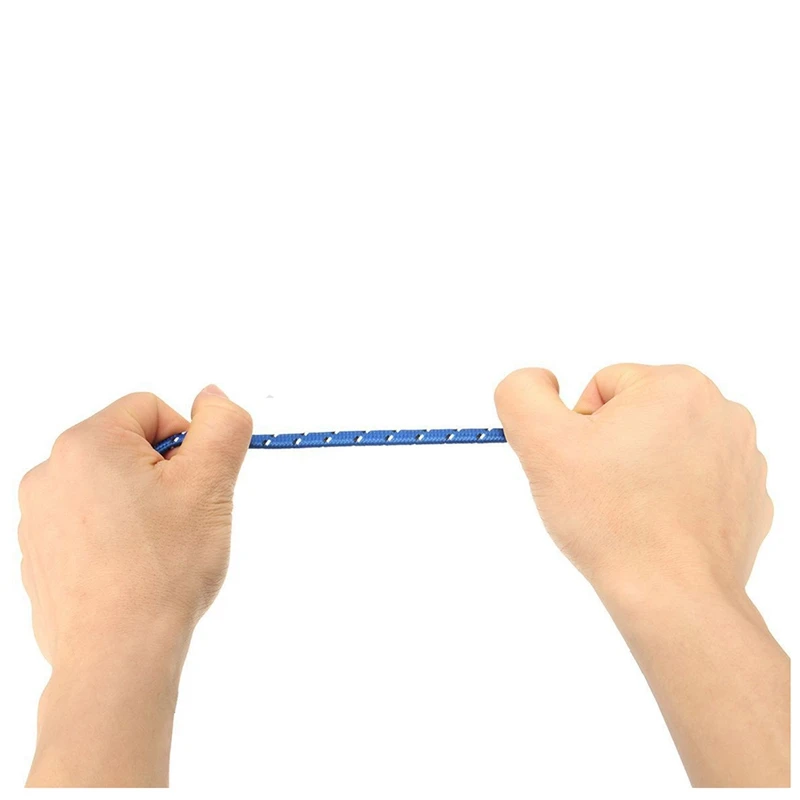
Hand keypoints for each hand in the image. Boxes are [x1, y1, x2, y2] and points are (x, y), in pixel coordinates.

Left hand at [19, 386, 251, 785]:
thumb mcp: (211, 483)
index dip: (188, 444)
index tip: (196, 487)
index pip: (152, 410)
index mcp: (86, 443)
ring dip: (141, 506)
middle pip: (129, 448)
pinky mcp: (38, 554)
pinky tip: (133, 570)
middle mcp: (49, 473)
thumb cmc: (163, 569)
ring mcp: (37, 517)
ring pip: (110, 487)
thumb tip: (213, 396)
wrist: (116, 655)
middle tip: (183, 520)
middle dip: (165, 476)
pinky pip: (89, 523)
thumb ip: (222, 424)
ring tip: (158, 550)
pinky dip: (115, 537)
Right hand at [494, 364, 786, 787]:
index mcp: (678, 386)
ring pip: (663, 447)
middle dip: (612, 447)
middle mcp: (721, 412)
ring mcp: (742, 456)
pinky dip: (671, 497)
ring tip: (633, 510)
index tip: (588, 467)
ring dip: (641, 470)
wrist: (671, 596)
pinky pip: (692, 479)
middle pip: (636, 414)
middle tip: (605, 491)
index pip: (603, 386)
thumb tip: (537, 379)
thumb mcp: (541, 444)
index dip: (580, 429)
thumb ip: (522, 393)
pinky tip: (658, 525)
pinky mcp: (747, 496)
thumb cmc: (612, 521)